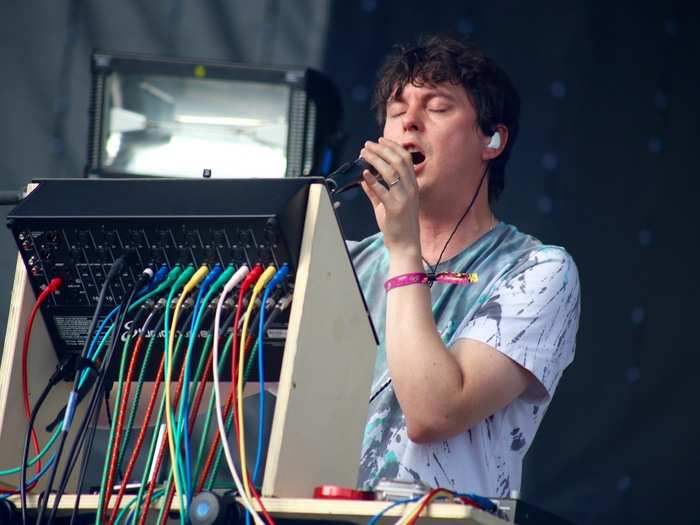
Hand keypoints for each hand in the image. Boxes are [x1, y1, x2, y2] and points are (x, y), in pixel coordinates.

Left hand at [360, 137, 420, 258]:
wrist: (405, 244)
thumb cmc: (398, 225)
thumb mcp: (387, 204)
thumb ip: (376, 191)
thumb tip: (364, 178)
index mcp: (412, 185)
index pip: (405, 159)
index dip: (393, 147)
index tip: (380, 140)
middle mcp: (411, 189)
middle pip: (398, 161)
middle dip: (382, 149)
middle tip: (368, 145)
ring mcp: (404, 198)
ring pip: (391, 172)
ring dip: (376, 160)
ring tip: (364, 154)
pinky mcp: (395, 207)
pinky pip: (383, 190)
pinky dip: (372, 180)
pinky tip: (364, 174)